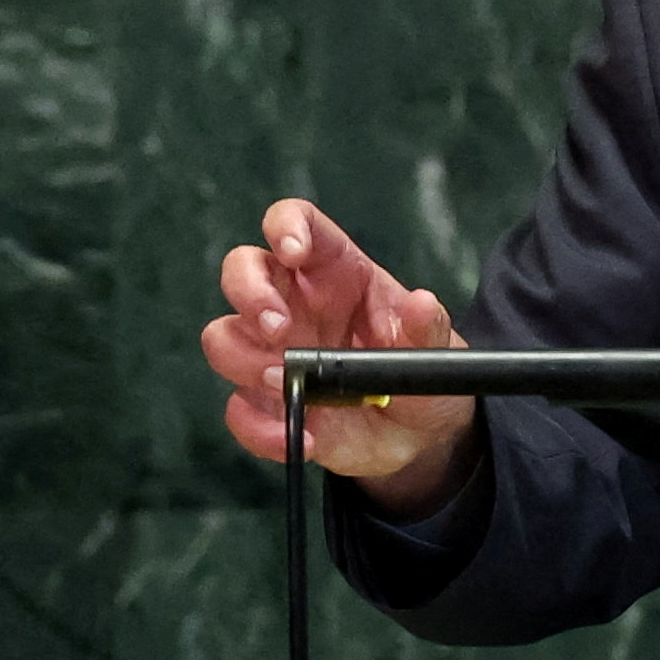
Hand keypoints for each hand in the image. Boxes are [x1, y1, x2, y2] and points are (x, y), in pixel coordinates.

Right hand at [203, 199, 478, 514]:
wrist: (418, 435)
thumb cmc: (417, 371)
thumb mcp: (436, 349)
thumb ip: (428, 328)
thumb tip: (422, 303)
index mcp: (335, 272)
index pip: (296, 223)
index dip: (285, 226)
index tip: (292, 251)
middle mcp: (294, 304)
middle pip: (241, 270)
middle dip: (249, 293)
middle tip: (279, 328)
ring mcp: (273, 354)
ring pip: (223, 338)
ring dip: (246, 361)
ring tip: (287, 384)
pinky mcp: (267, 404)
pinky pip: (238, 409)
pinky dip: (259, 426)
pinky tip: (297, 436)